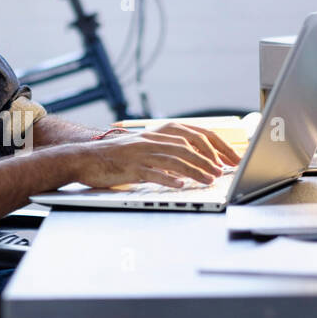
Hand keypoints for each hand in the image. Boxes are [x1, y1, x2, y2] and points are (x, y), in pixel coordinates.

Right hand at [70, 127, 237, 188]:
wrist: (84, 159)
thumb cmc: (116, 157)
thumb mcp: (145, 148)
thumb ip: (169, 150)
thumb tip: (197, 160)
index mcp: (159, 132)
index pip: (196, 133)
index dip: (217, 145)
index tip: (231, 158)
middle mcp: (152, 139)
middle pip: (190, 143)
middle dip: (211, 157)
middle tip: (226, 170)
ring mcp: (141, 152)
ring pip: (176, 158)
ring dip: (196, 169)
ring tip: (211, 180)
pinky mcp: (131, 167)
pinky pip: (153, 172)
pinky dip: (169, 178)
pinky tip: (181, 185)